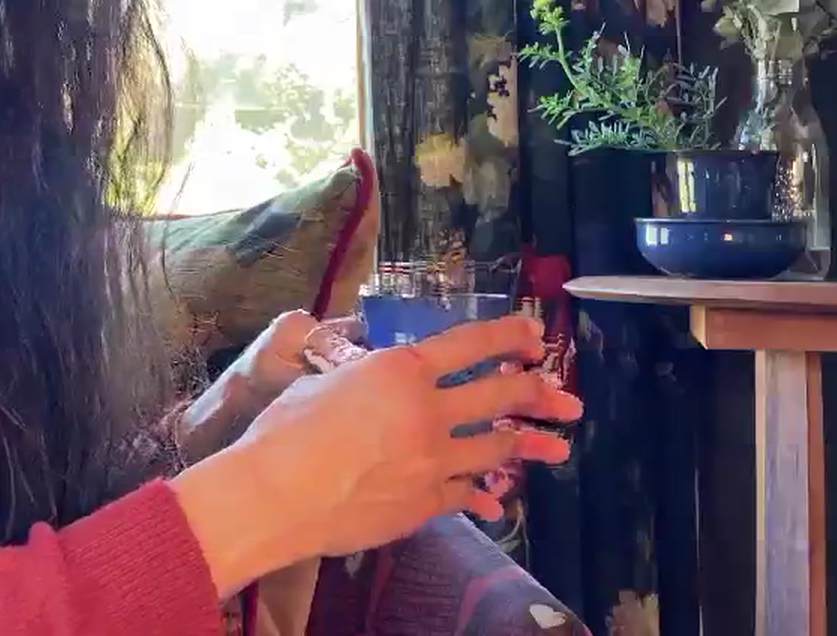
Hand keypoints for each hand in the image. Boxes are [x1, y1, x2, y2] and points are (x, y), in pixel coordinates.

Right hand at [171, 315, 580, 594]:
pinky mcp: (425, 503)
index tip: (535, 333)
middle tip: (561, 393)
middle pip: (499, 396)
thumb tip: (376, 381)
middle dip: (537, 391)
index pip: (469, 344)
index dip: (508, 335)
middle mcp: (427, 411)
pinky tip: (499, 498)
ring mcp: (432, 461)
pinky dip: (485, 494)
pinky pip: (467, 495)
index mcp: (401, 370)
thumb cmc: (285, 431)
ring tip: (555, 445)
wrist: (275, 495)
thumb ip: (366, 378)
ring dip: (529, 445)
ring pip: (495, 449)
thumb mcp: (327, 381)